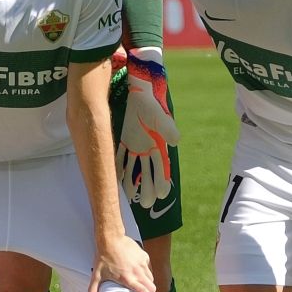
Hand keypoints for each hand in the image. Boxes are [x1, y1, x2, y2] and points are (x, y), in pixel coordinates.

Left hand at [91, 232, 159, 291]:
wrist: (111, 239)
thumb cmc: (103, 257)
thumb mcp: (96, 274)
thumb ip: (94, 289)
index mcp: (128, 279)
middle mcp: (137, 272)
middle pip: (151, 287)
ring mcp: (142, 264)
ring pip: (151, 277)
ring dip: (149, 283)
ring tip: (144, 285)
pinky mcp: (144, 256)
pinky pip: (149, 267)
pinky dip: (147, 272)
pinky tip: (140, 272)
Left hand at [115, 51, 178, 205]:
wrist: (137, 86)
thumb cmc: (149, 101)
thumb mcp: (159, 114)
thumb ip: (167, 128)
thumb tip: (175, 141)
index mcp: (157, 143)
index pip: (161, 166)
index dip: (162, 180)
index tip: (162, 196)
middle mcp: (146, 146)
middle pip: (148, 171)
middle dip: (148, 187)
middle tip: (147, 204)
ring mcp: (134, 144)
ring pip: (134, 167)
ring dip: (133, 182)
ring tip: (131, 197)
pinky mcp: (122, 138)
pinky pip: (119, 156)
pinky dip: (118, 168)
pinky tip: (115, 181)